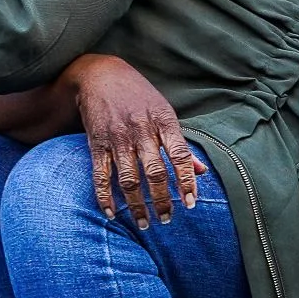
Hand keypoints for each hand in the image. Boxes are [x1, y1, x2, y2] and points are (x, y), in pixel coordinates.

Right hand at [66, 54, 205, 231]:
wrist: (99, 74)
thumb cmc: (137, 95)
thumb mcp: (164, 112)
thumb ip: (181, 143)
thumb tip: (202, 171)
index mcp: (163, 121)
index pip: (180, 156)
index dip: (187, 182)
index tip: (190, 203)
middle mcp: (141, 130)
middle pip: (154, 172)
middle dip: (161, 200)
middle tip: (167, 219)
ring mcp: (117, 137)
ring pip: (129, 178)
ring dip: (136, 204)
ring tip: (144, 223)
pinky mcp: (96, 142)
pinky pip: (101, 174)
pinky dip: (105, 196)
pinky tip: (112, 213)